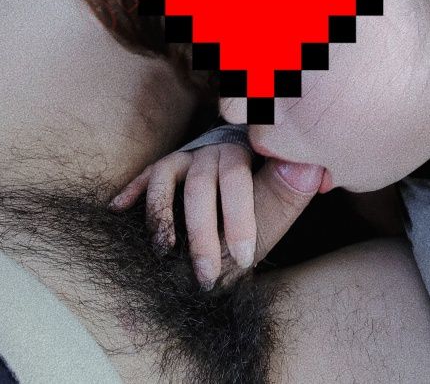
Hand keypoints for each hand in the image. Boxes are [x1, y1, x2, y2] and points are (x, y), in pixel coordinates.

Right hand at [109, 144, 323, 288]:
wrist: (235, 196)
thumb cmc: (258, 209)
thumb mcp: (278, 205)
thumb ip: (290, 189)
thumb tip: (311, 166)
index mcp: (243, 155)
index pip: (238, 180)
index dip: (239, 217)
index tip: (244, 257)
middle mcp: (211, 151)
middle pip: (202, 185)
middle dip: (203, 233)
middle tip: (207, 276)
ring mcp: (184, 159)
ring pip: (166, 178)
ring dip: (161, 215)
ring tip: (162, 251)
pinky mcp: (162, 170)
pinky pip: (145, 177)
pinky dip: (132, 192)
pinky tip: (117, 209)